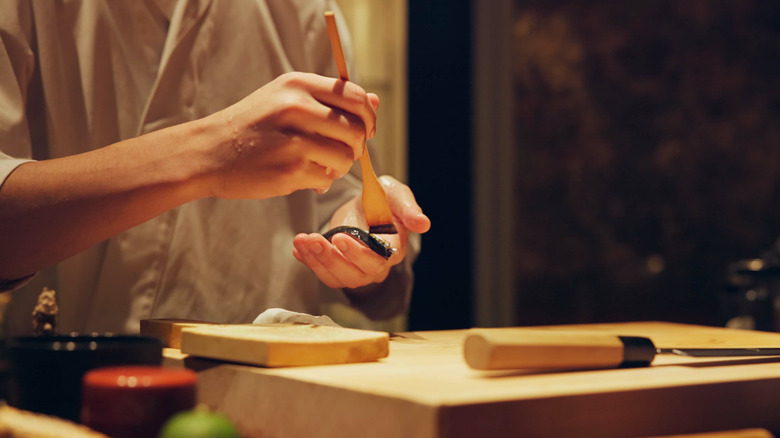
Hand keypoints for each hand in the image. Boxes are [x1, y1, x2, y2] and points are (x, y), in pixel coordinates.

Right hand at [202, 72, 379, 198]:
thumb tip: (376, 101)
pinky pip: (327, 179)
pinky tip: (300, 176)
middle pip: (356, 129)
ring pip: (346, 157)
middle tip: (340, 153)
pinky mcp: (290, 169)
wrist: (207, 153)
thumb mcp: (286, 100)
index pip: (356, 96)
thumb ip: (331, 100)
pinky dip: (319, 182)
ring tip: (318, 166)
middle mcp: (297, 106)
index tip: (364, 131)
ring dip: (338, 168)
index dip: (368, 117)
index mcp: (298, 84)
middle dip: (355, 147)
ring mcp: (293, 138)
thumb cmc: (253, 127)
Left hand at [292, 176, 430, 288]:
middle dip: (332, 258)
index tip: (340, 237)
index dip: (359, 253)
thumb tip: (424, 224)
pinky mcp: (340, 269)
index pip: (378, 260)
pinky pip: (325, 274)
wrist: (365, 204)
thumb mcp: (396, 195)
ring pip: (338, 277)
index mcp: (394, 248)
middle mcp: (377, 265)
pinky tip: (299, 248)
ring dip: (317, 260)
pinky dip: (310, 263)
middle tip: (314, 239)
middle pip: (356, 273)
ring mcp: (358, 270)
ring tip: (302, 240)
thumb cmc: (384, 199)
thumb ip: (408, 208)